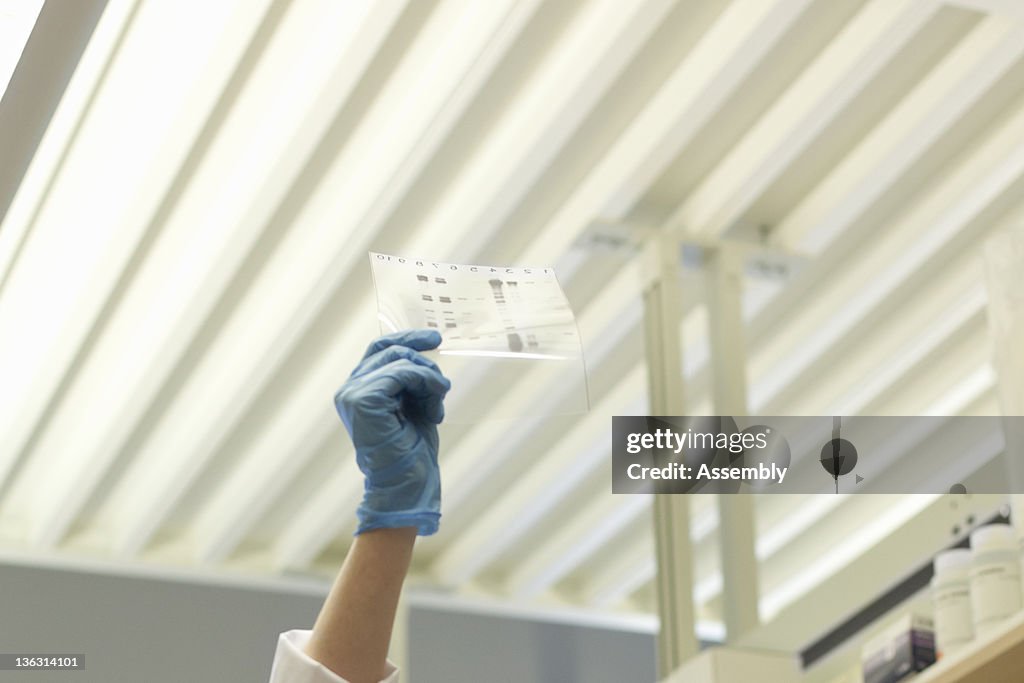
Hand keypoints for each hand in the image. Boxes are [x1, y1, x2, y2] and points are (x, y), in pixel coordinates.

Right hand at [334, 329, 450, 534]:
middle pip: (392, 350)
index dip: (408, 338)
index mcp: (359, 389)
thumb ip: (411, 379)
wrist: (406, 485)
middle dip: (425, 365)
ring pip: (400, 360)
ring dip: (429, 379)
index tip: (435, 338)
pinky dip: (425, 384)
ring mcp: (352, 393)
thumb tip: (425, 350)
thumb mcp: (414, 404)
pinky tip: (433, 409)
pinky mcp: (363, 400)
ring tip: (437, 405)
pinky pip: (401, 372)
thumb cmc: (412, 450)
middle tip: (442, 389)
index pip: (380, 348)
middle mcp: (349, 389)